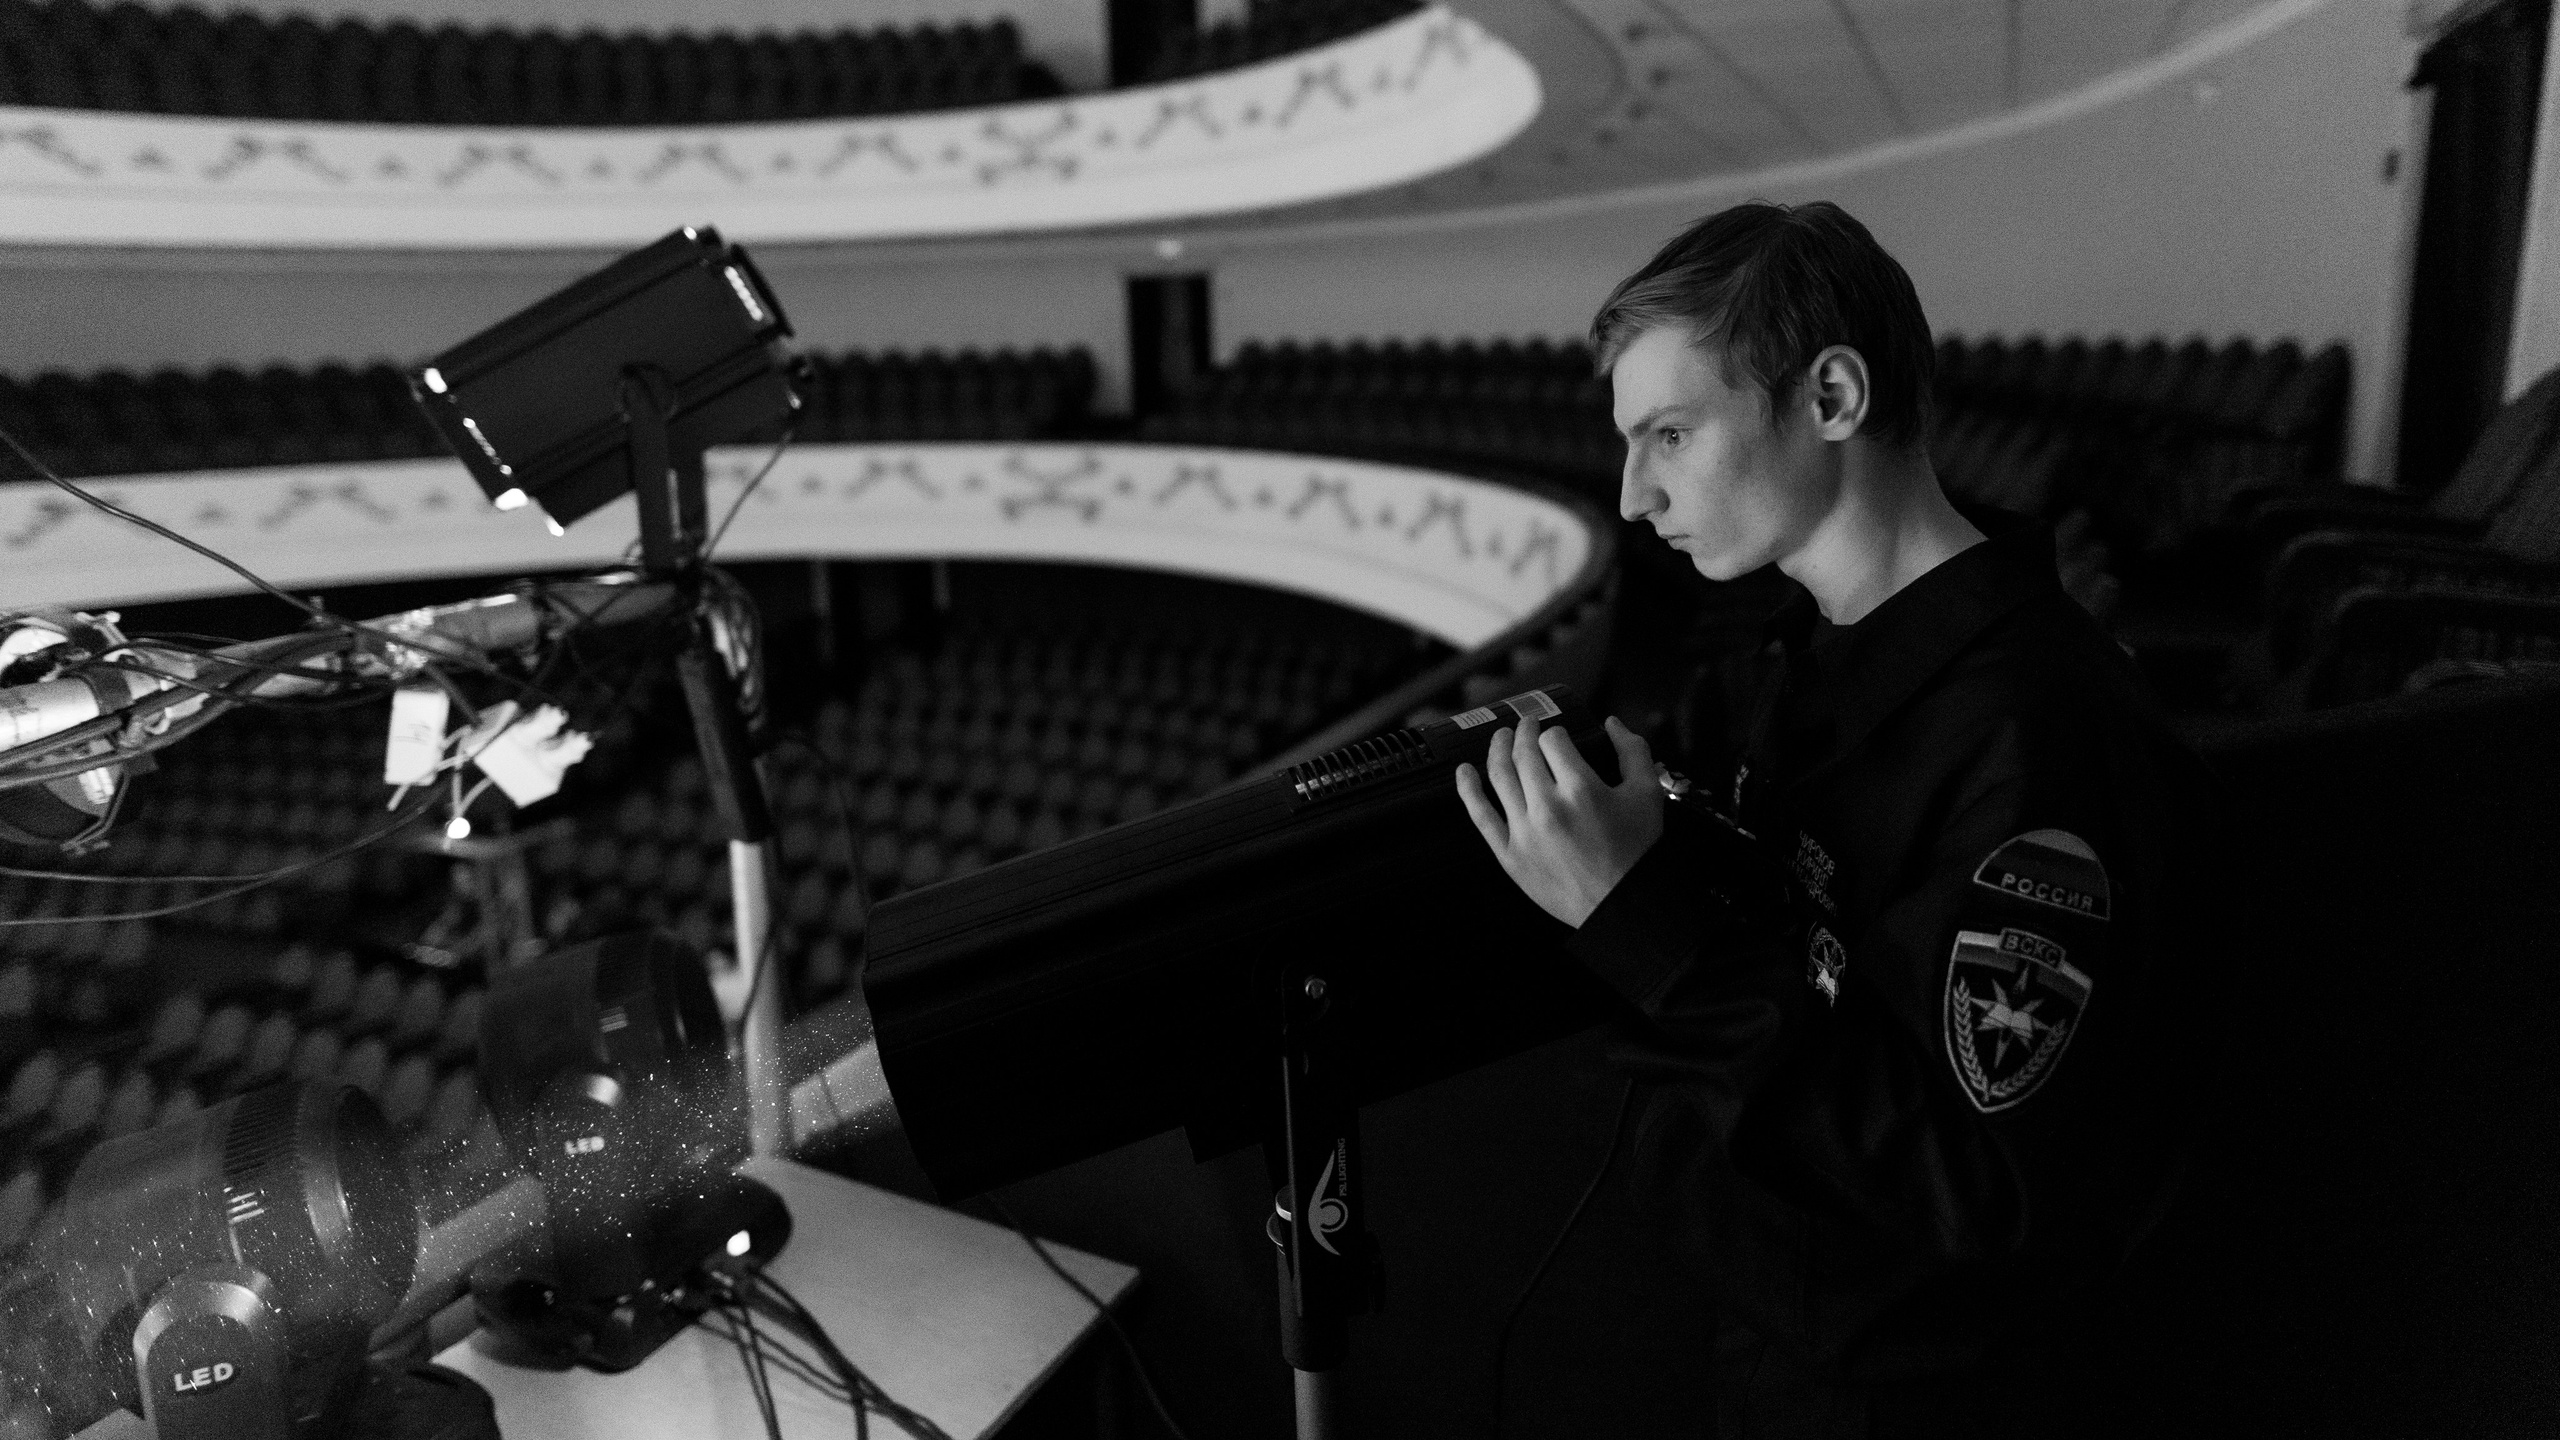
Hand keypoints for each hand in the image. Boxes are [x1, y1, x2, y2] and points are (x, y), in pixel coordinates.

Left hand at [1455, 714, 1664, 928]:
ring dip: (1497, 749)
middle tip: (1526, 725)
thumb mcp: (1646, 794)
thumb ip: (1633, 751)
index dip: (1554, 732)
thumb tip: (1612, 723)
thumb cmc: (1635, 851)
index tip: (1557, 736)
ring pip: (1499, 777)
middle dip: (1524, 732)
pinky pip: (1481, 816)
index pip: (1553, 741)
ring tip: (1501, 738)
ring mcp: (1524, 831)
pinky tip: (1463, 772)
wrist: (1620, 903)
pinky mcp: (1509, 854)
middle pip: (1523, 754)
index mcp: (1581, 788)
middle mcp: (1548, 807)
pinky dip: (1468, 790)